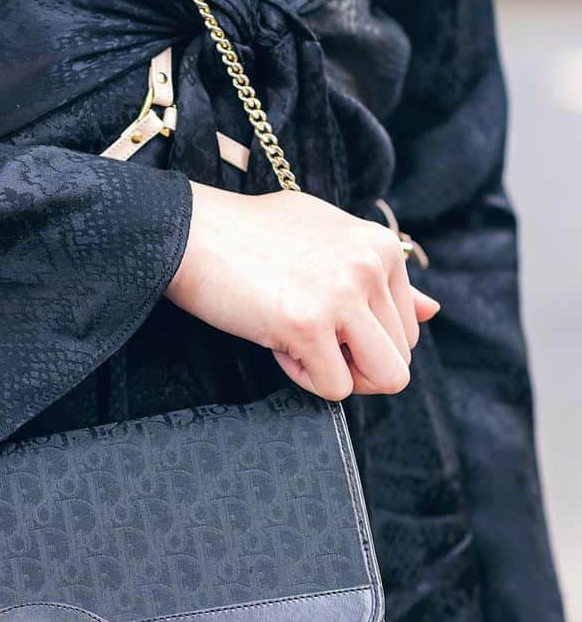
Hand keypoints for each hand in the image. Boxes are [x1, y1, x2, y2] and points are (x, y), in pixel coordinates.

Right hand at [166, 183, 440, 399]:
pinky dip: (303, 379)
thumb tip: (432, 311)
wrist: (190, 233)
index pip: (408, 328)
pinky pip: (334, 388)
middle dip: (352, 362)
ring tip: (296, 343)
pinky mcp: (308, 325)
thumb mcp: (327, 238)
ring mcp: (343, 296)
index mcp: (382, 246)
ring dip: (338, 375)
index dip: (361, 339)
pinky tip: (274, 343)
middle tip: (303, 335)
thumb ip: (380, 274)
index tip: (318, 316)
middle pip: (399, 358)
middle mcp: (371, 267)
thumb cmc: (248, 235)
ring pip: (384, 378)